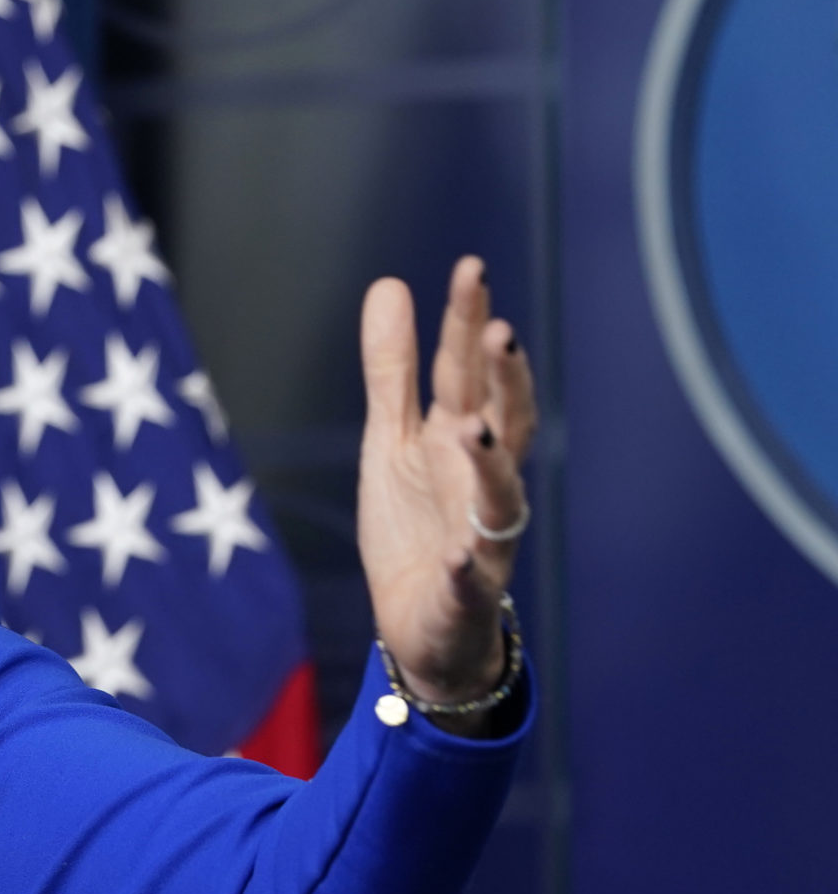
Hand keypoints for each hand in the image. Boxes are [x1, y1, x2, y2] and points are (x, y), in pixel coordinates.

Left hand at [356, 257, 536, 719]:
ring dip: (492, 463)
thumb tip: (389, 284)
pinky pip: (473, 580)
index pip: (469, 373)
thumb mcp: (391, 439)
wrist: (424, 624)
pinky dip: (469, 569)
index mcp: (461, 440)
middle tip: (500, 333)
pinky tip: (461, 558)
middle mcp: (484, 481)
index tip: (471, 269)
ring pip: (500, 496)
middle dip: (504, 381)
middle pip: (503, 422)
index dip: (469, 322)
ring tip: (477, 426)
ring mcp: (483, 537)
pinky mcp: (467, 593)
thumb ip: (392, 370)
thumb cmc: (416, 524)